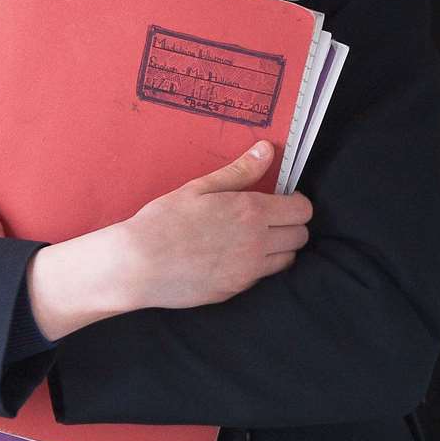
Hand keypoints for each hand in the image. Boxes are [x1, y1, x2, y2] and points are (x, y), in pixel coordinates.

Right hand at [26, 141, 312, 340]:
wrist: (137, 265)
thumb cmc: (163, 221)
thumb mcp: (198, 189)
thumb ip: (239, 171)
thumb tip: (267, 151)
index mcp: (251, 211)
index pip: (302, 209)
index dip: (295, 203)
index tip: (279, 201)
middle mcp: (257, 242)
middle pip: (301, 235)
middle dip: (290, 225)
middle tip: (266, 220)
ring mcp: (249, 270)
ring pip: (287, 258)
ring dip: (278, 248)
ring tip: (252, 240)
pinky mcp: (236, 290)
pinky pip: (263, 277)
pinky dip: (257, 266)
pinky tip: (232, 258)